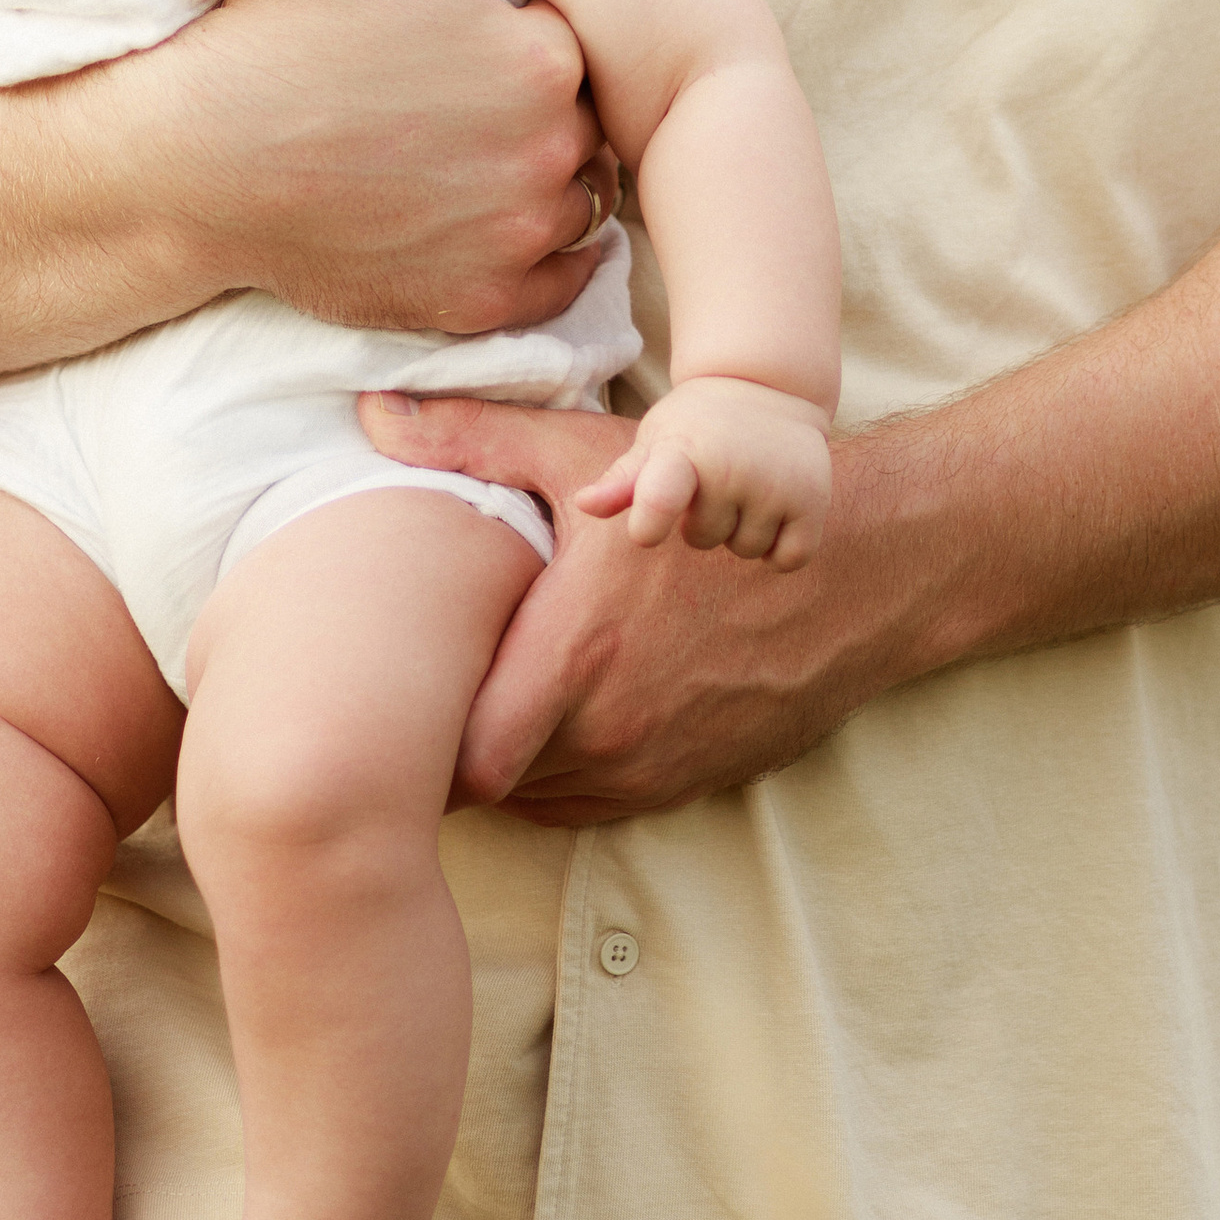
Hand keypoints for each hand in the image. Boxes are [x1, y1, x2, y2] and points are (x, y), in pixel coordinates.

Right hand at [171, 0, 616, 336]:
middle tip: (449, 93)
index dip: (523, 33)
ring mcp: (514, 240)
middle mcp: (549, 154)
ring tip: (455, 150)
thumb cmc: (274, 25)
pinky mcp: (476, 305)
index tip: (462, 32)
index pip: (574, 41)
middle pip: (581, 122)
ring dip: (541, 178)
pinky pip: (552, 283)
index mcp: (539, 55)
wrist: (188, 161)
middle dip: (536, 105)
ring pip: (576, 201)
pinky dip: (530, 256)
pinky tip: (469, 214)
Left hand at [359, 393, 883, 821]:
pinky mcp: (686, 784)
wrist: (848, 569)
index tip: (402, 705)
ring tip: (490, 708)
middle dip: (460, 751)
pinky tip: (556, 721)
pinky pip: (597, 807)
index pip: (465, 763)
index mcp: (573, 658)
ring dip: (515, 766)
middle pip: (496, 785)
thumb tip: (372, 412)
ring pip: (544, 800)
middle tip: (430, 705)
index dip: (424, 745)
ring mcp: (652, 766)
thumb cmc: (700, 502)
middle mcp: (610, 730)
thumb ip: (469, 438)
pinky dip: (566, 778)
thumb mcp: (583, 456)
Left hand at [572, 375, 832, 565]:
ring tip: (746, 483)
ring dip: (743, 529)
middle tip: (715, 476)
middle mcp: (732, 466)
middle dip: (704, 518)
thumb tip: (583, 505)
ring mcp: (776, 485)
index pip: (661, 497)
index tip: (646, 531)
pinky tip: (774, 508)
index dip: (650, 522)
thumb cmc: (697, 423)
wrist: (767, 386)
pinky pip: (787, 559)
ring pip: (745, 550)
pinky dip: (780, 546)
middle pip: (702, 539)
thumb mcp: (657, 439)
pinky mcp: (813, 502)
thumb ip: (623, 479)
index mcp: (683, 451)